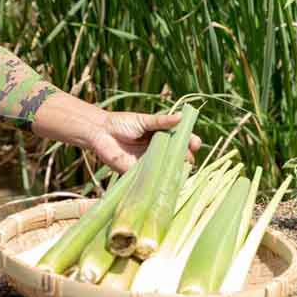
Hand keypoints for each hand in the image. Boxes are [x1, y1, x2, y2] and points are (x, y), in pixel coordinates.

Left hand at [80, 110, 201, 172]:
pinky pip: (152, 178)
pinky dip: (159, 180)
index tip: (195, 143)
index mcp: (164, 136)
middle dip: (187, 158)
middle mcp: (161, 151)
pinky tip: (165, 181)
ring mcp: (151, 163)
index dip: (192, 142)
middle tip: (187, 158)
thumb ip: (161, 121)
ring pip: (168, 170)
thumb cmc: (123, 123)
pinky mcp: (139, 173)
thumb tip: (181, 116)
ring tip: (180, 170)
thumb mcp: (144, 120)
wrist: (100, 133)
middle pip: (180, 157)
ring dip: (175, 171)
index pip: (184, 141)